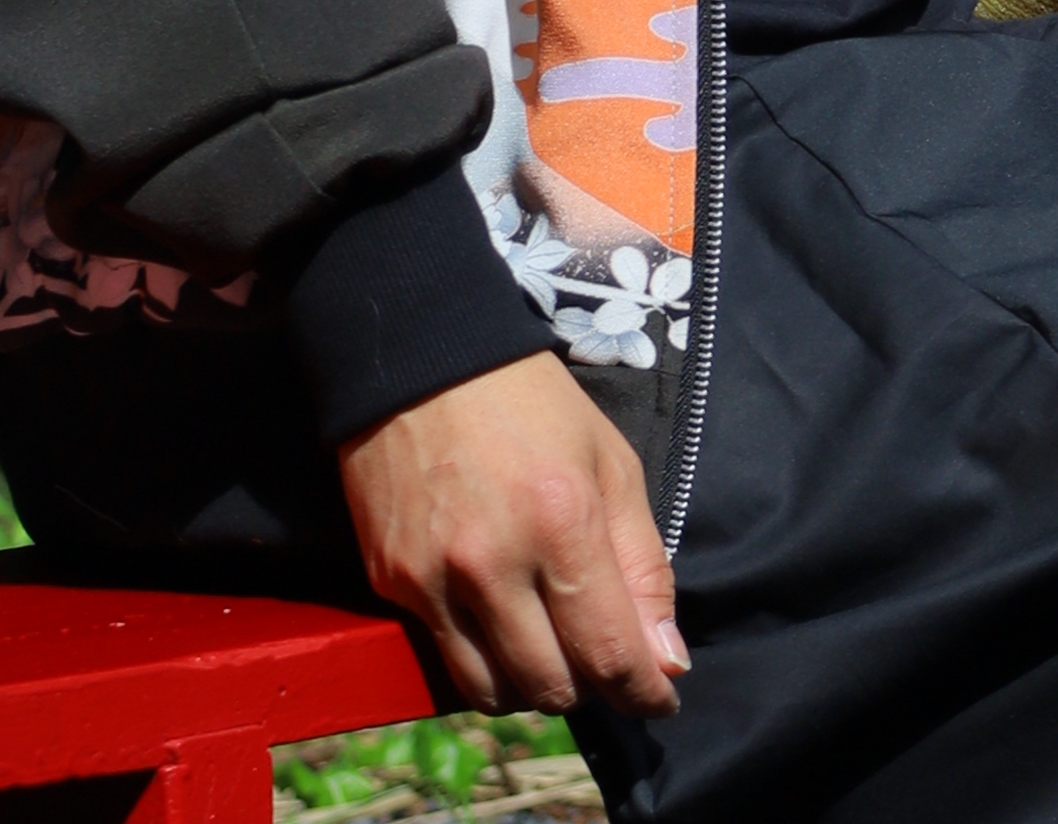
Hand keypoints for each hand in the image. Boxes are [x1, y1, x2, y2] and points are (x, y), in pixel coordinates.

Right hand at [339, 351, 687, 716]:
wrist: (420, 359)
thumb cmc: (531, 405)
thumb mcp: (611, 466)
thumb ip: (644, 568)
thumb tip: (665, 663)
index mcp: (562, 524)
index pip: (611, 654)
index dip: (645, 692)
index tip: (660, 698)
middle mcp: (492, 564)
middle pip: (552, 687)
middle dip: (589, 685)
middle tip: (599, 655)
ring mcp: (432, 580)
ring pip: (494, 692)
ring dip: (533, 683)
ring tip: (549, 643)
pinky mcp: (391, 584)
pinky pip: (446, 658)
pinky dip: (482, 658)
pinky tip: (499, 619)